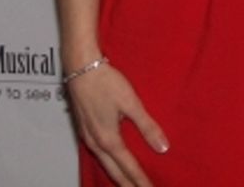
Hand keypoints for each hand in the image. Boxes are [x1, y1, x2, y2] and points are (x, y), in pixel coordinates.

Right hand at [66, 62, 167, 186]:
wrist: (81, 69)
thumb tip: (163, 148)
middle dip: (127, 184)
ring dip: (117, 176)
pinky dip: (108, 163)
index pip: (128, 167)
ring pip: (103, 164)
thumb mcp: (132, 104)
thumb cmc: (107, 83)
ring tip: (128, 183)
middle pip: (113, 171)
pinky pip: (97, 154)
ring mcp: (87, 137)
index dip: (140, 180)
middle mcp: (95, 143)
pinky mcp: (84, 130)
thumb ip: (147, 127)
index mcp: (108, 139)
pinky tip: (113, 161)